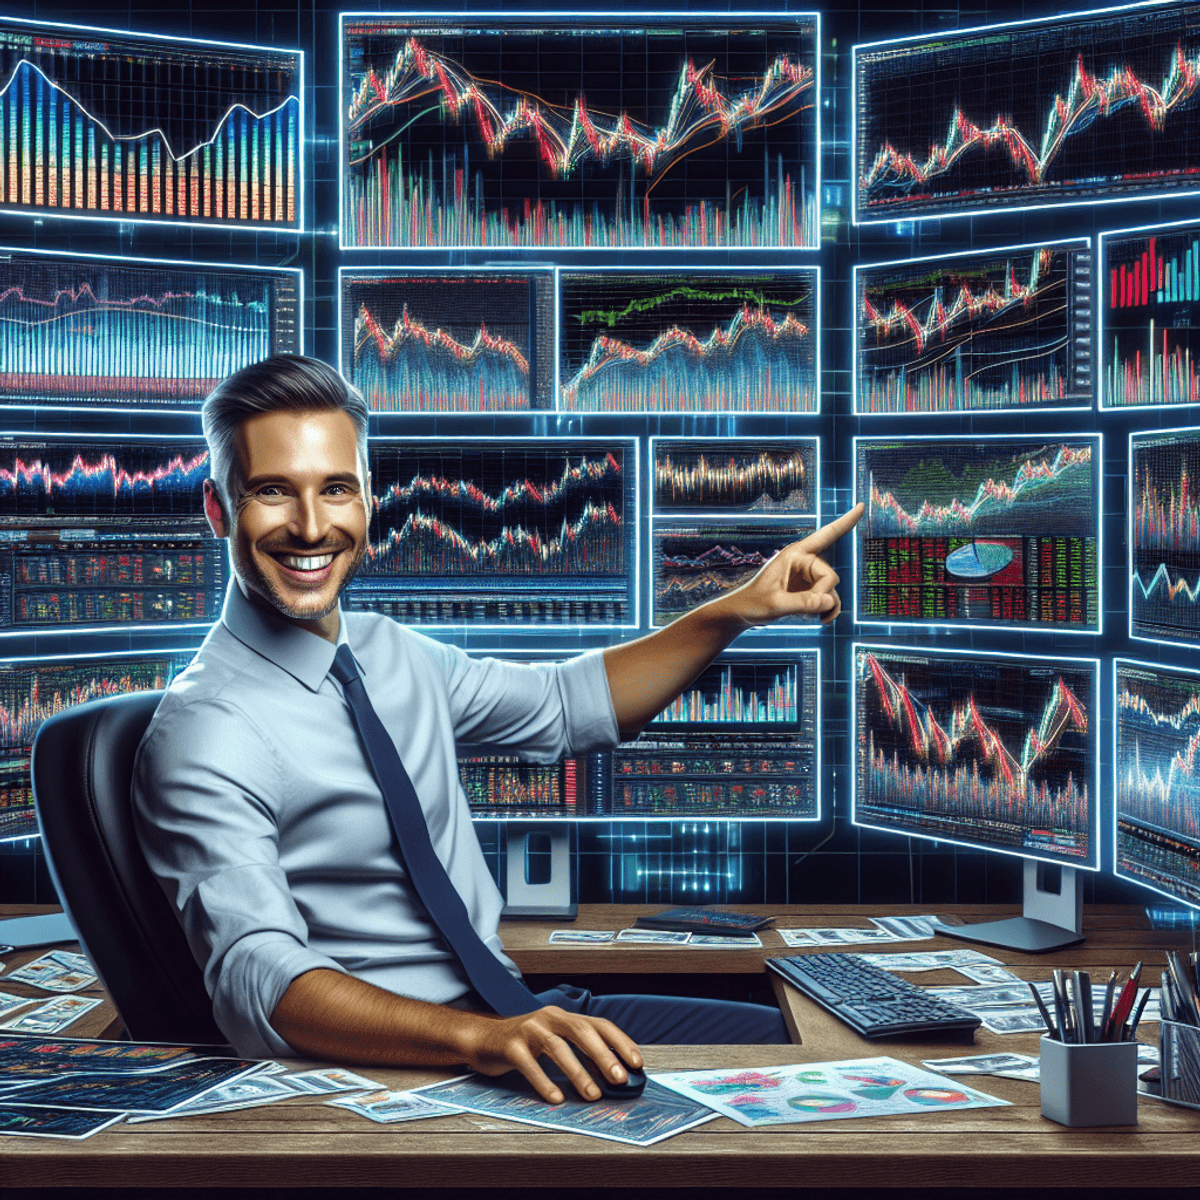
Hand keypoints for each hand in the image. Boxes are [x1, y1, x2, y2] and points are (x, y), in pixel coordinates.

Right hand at [461, 1005, 642, 1102]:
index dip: (620, 1042)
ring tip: (592, 1093)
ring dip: (578, 1071)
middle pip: (581, 1030)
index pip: (599, 1024)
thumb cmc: (525, 1045)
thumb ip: (579, 1054)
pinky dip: (545, 1082)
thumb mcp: (554, 1043)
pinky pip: (530, 1064)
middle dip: (603, 1055)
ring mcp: (529, 1028)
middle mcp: (549, 1017)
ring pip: (557, 1046)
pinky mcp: (510, 1045)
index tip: (637, 1063)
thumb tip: (612, 1077)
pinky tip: (556, 1098)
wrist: (483, 1039)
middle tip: (619, 1078)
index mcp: (565, 1017)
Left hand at [726, 503, 863, 626]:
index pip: (825, 536)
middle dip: (822, 596)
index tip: (861, 506)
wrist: (744, 613)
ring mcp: (808, 576)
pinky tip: (822, 620)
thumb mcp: (775, 604)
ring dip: (827, 606)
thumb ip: (802, 603)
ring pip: (832, 591)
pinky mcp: (810, 590)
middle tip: (804, 609)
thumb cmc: (753, 603)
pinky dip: (828, 610)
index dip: (845, 522)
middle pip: (831, 577)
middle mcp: (805, 562)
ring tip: (815, 619)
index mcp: (795, 555)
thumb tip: (830, 602)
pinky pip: (829, 599)